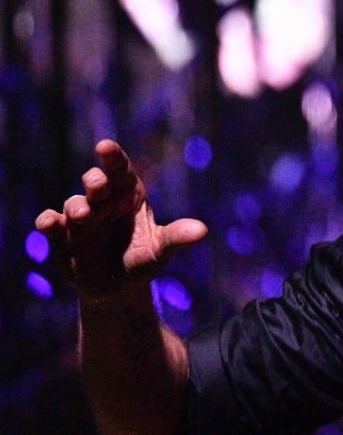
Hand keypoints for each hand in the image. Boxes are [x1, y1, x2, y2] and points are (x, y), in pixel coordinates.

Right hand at [34, 139, 206, 303]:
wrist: (117, 288)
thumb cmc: (142, 260)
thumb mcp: (160, 251)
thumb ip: (177, 238)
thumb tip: (203, 231)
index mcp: (128, 196)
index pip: (121, 170)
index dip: (113, 157)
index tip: (105, 146)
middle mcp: (103, 202)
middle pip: (96, 182)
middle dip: (95, 180)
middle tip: (98, 184)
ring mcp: (80, 218)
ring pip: (73, 203)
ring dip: (76, 206)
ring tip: (83, 216)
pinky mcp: (61, 237)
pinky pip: (50, 223)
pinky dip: (48, 222)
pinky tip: (49, 223)